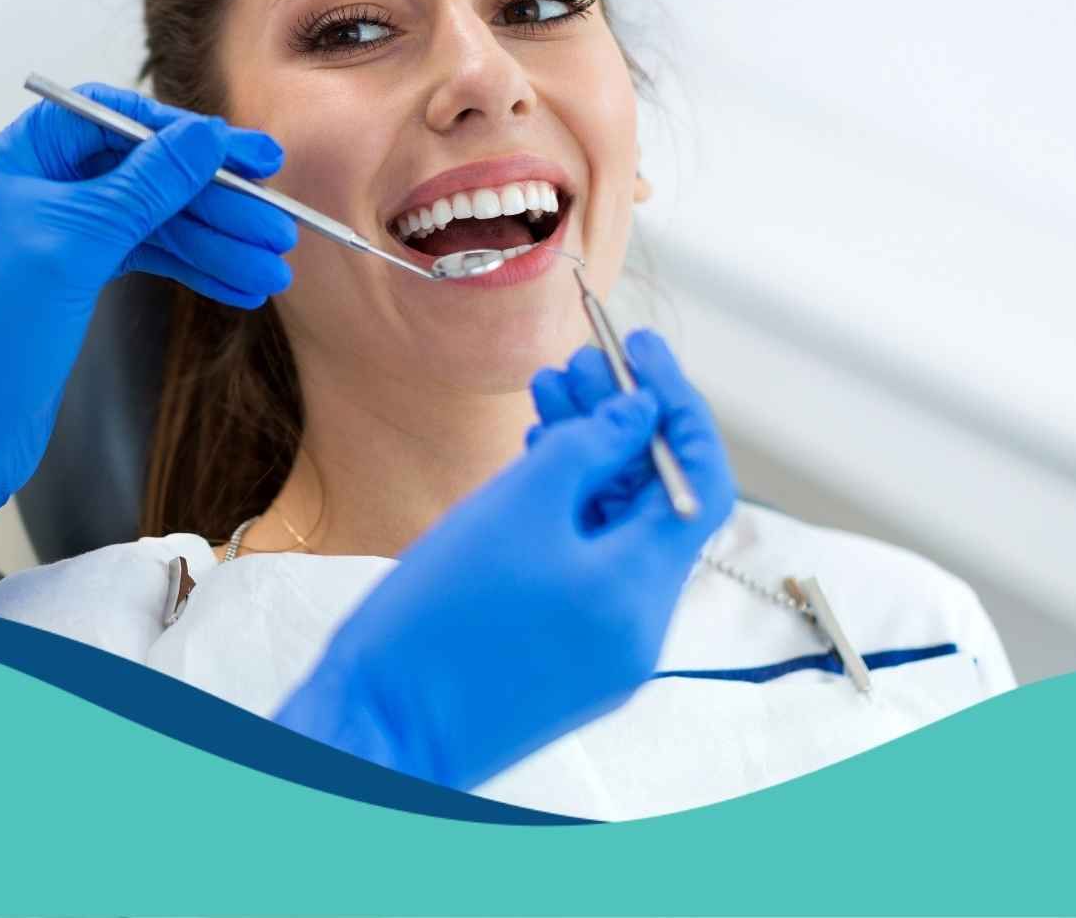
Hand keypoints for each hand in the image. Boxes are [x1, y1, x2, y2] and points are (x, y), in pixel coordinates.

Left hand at [0, 84, 296, 590]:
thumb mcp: (78, 242)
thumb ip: (146, 184)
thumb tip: (205, 136)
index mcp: (7, 164)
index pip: (106, 120)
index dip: (179, 133)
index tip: (243, 152)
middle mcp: (27, 191)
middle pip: (137, 175)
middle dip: (211, 202)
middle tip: (277, 224)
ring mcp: (49, 238)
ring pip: (146, 223)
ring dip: (212, 244)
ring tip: (273, 269)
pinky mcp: (69, 282)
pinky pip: (140, 260)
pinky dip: (189, 271)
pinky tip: (239, 288)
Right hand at [273, 330, 736, 791]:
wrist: (379, 724)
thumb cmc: (436, 623)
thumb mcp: (514, 508)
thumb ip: (587, 449)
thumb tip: (638, 414)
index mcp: (640, 589)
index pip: (697, 480)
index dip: (675, 405)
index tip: (644, 352)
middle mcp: (638, 625)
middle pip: (652, 504)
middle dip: (621, 425)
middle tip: (580, 364)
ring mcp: (602, 647)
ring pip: (614, 532)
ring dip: (588, 462)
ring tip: (545, 396)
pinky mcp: (563, 656)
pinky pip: (585, 567)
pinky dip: (568, 510)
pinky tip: (532, 461)